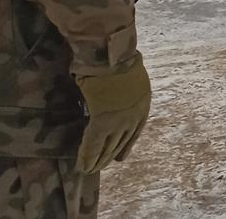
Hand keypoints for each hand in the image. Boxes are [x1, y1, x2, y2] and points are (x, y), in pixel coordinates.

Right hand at [75, 59, 150, 173]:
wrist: (113, 55)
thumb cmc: (118, 57)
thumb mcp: (127, 74)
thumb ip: (121, 86)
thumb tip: (110, 88)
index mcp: (143, 103)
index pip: (135, 131)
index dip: (126, 145)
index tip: (121, 158)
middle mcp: (134, 116)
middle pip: (121, 141)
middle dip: (110, 155)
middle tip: (101, 167)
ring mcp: (120, 121)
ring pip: (107, 146)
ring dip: (97, 160)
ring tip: (89, 170)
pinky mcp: (103, 122)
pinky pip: (93, 144)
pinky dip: (86, 156)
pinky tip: (82, 166)